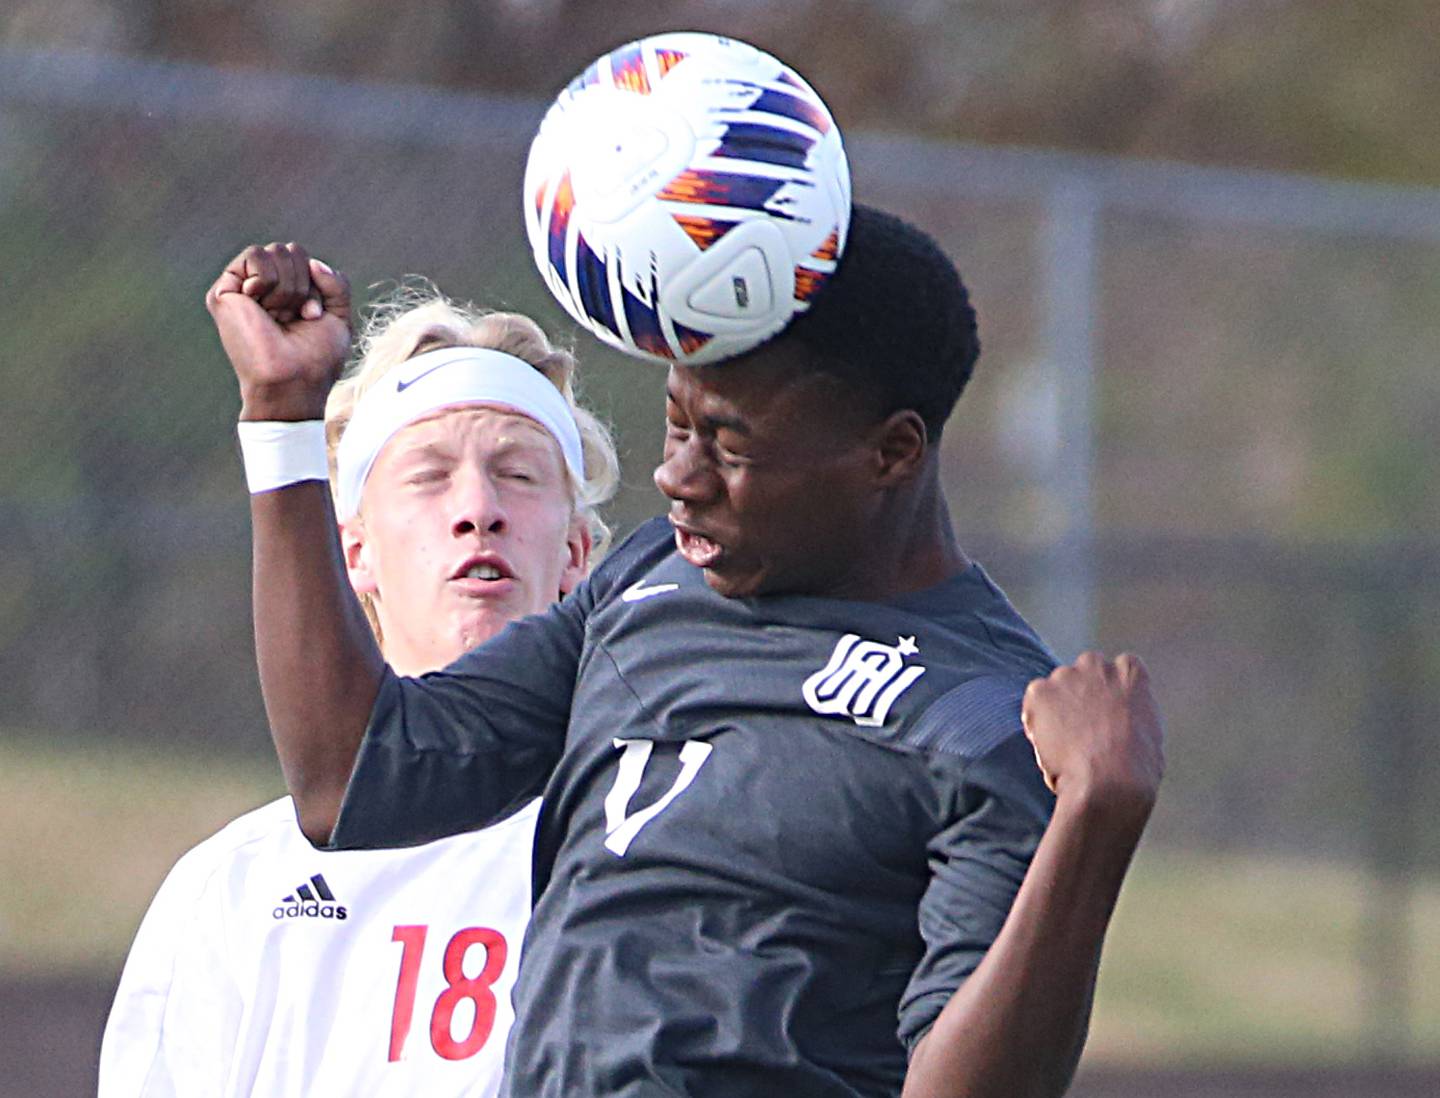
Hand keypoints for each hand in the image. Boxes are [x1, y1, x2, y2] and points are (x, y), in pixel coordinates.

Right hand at [205, 242, 351, 420]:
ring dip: (288, 286)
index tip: (312, 316)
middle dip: (303, 284)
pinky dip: (268, 280)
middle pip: (290, 251)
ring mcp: (243, 289)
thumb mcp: (338, 316)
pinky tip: (259, 305)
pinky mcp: (224, 291)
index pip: (305, 260)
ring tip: (279, 315)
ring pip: (274, 251)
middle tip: (295, 316)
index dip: (317, 285)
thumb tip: (314, 262)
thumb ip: (336, 284)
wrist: (294, 380)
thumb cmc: (316, 358)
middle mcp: (263, 289)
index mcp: (286, 294)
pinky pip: (254, 256)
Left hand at [1021, 652, 1163, 813]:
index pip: (1118, 668)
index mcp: (1131, 672)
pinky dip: (1036, 721)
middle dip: (1081, 693)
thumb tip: (1118, 722)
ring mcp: (1065, 676)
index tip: (1107, 712)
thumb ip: (1130, 715)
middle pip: (1083, 671)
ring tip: (1066, 745)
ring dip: (1057, 708)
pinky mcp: (1039, 692)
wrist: (1110, 782)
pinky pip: (1033, 704)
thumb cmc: (1136, 769)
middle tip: (1082, 728)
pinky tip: (1049, 746)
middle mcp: (1096, 665)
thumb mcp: (1149, 733)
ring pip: (1056, 688)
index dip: (1109, 692)